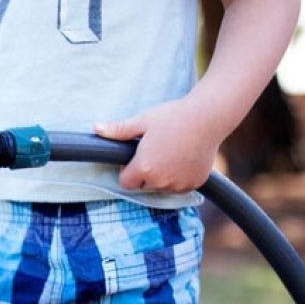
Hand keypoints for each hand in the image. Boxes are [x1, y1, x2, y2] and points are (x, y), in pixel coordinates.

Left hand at [93, 98, 220, 193]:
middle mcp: (161, 181)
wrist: (209, 116)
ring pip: (161, 187)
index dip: (127, 170)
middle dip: (144, 173)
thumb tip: (95, 128)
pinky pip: (179, 187)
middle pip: (143, 186)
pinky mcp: (194, 184)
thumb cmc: (174, 116)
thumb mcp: (143, 121)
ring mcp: (179, 185)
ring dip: (161, 177)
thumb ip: (119, 130)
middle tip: (154, 151)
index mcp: (144, 168)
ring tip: (169, 153)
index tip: (135, 156)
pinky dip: (178, 178)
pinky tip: (182, 158)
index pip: (125, 182)